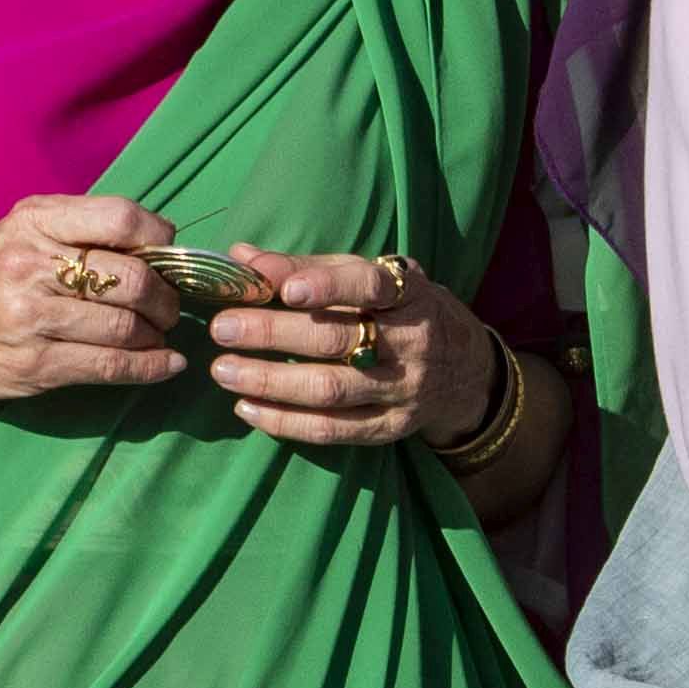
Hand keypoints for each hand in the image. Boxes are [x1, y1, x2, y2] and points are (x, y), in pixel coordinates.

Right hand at [0, 196, 187, 411]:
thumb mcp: (18, 232)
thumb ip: (76, 230)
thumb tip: (156, 244)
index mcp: (34, 221)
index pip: (121, 217)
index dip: (159, 239)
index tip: (167, 256)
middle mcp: (32, 264)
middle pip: (132, 278)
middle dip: (165, 298)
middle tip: (168, 307)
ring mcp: (32, 317)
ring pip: (126, 327)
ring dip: (158, 334)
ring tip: (159, 334)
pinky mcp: (35, 364)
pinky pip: (111, 366)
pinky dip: (150, 367)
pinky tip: (166, 364)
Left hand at [204, 250, 492, 457]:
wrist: (465, 368)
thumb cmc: (401, 310)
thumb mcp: (370, 277)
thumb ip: (308, 267)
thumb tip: (241, 257)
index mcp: (410, 294)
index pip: (372, 286)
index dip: (330, 287)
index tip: (286, 288)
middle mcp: (412, 343)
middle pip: (338, 340)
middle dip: (274, 334)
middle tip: (223, 327)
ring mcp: (404, 390)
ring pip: (331, 389)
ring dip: (271, 381)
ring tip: (223, 371)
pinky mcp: (391, 427)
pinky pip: (334, 430)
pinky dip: (285, 422)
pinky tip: (247, 408)